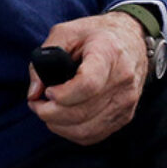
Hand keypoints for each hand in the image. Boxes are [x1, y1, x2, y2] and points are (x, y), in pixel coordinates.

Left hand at [26, 13, 149, 144]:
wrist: (132, 38)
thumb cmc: (96, 34)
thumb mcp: (67, 32)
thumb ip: (44, 57)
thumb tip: (33, 93)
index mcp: (109, 53)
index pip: (87, 85)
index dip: (62, 95)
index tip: (48, 91)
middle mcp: (123, 79)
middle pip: (82, 112)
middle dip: (50, 113)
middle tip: (36, 103)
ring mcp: (127, 100)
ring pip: (86, 129)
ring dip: (58, 125)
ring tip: (47, 111)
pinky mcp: (126, 115)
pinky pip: (94, 135)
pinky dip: (72, 132)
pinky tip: (63, 119)